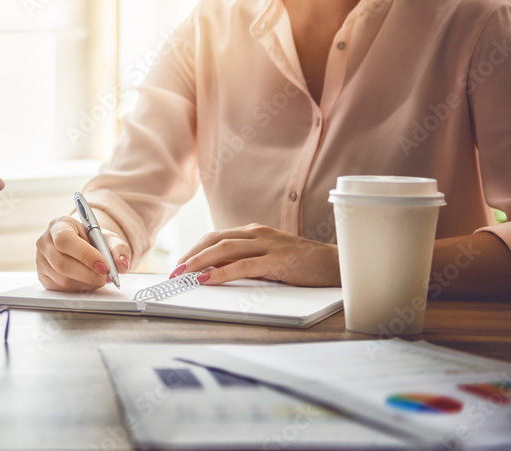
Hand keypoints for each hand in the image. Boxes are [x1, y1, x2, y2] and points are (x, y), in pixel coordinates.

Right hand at [36, 216, 130, 290]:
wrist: (84, 246)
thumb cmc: (93, 240)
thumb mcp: (108, 238)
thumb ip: (118, 249)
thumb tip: (121, 264)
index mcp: (59, 226)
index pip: (65, 240)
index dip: (85, 255)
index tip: (104, 265)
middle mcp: (45, 242)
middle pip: (62, 263)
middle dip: (88, 274)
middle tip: (105, 276)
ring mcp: (41, 261)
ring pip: (63, 279)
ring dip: (86, 282)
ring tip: (99, 278)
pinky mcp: (43, 277)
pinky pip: (61, 289)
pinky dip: (79, 288)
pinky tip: (88, 281)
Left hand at [174, 224, 339, 286]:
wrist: (336, 265)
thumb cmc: (302, 264)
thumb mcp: (268, 259)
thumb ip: (246, 262)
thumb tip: (215, 273)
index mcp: (253, 232)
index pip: (215, 237)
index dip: (195, 250)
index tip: (180, 264)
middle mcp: (257, 233)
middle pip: (214, 240)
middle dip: (191, 256)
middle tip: (175, 272)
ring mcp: (267, 245)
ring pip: (224, 249)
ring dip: (199, 262)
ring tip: (183, 275)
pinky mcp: (277, 260)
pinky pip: (243, 265)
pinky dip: (221, 273)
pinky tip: (207, 280)